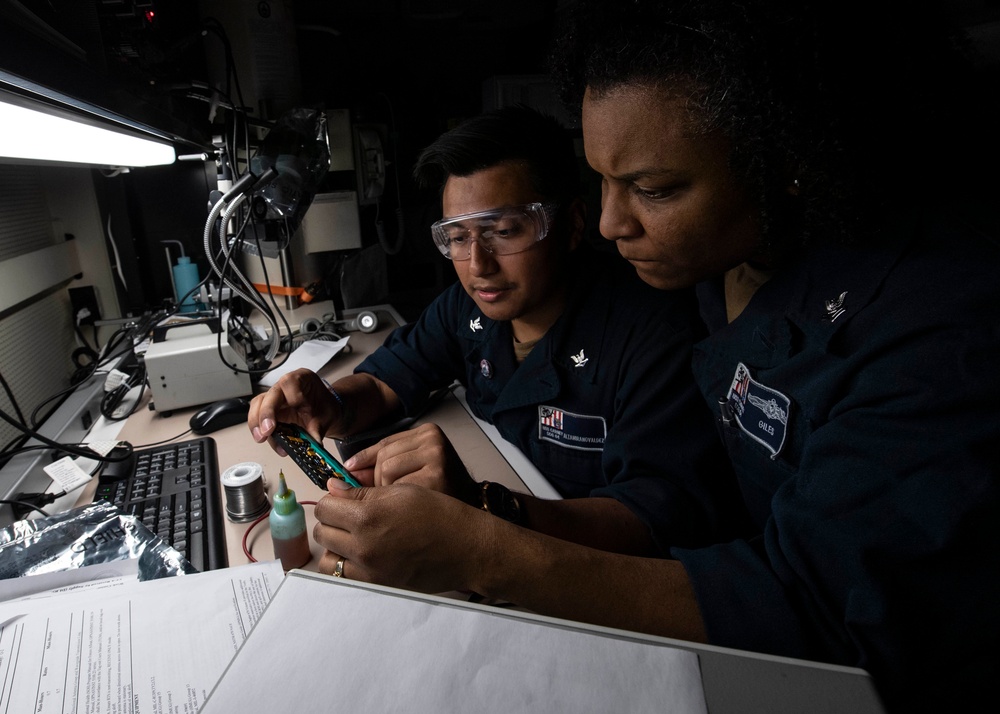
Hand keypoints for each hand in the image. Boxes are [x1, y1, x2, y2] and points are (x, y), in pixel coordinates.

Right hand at [248, 368, 338, 451]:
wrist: (324, 414)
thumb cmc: (324, 410)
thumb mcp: (325, 419)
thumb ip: (317, 431)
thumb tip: (313, 445)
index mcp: (302, 379)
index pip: (289, 382)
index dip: (290, 396)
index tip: (295, 408)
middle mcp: (285, 386)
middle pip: (269, 395)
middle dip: (265, 414)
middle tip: (267, 431)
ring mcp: (275, 397)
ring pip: (258, 405)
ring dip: (256, 423)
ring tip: (261, 438)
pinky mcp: (269, 409)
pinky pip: (259, 416)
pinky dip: (260, 429)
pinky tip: (266, 439)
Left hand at [313, 481, 491, 592]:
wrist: (466, 548)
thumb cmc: (439, 513)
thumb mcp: (401, 492)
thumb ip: (363, 493)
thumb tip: (333, 489)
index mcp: (368, 516)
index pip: (325, 507)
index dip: (333, 499)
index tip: (343, 499)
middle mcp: (363, 546)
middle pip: (323, 533)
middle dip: (332, 521)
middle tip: (349, 516)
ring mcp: (369, 570)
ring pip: (327, 561)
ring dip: (334, 547)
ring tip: (352, 538)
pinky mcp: (377, 585)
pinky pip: (344, 578)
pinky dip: (345, 567)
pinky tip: (361, 556)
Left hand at [342, 423, 478, 503]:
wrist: (468, 516)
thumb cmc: (437, 494)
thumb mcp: (414, 469)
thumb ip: (383, 466)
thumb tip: (346, 471)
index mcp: (428, 432)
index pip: (385, 444)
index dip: (364, 459)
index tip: (350, 470)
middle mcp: (433, 440)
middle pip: (383, 457)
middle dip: (377, 480)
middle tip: (384, 499)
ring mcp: (436, 456)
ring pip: (386, 470)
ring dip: (386, 490)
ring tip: (400, 505)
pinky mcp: (435, 476)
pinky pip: (396, 487)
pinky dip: (395, 501)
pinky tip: (404, 511)